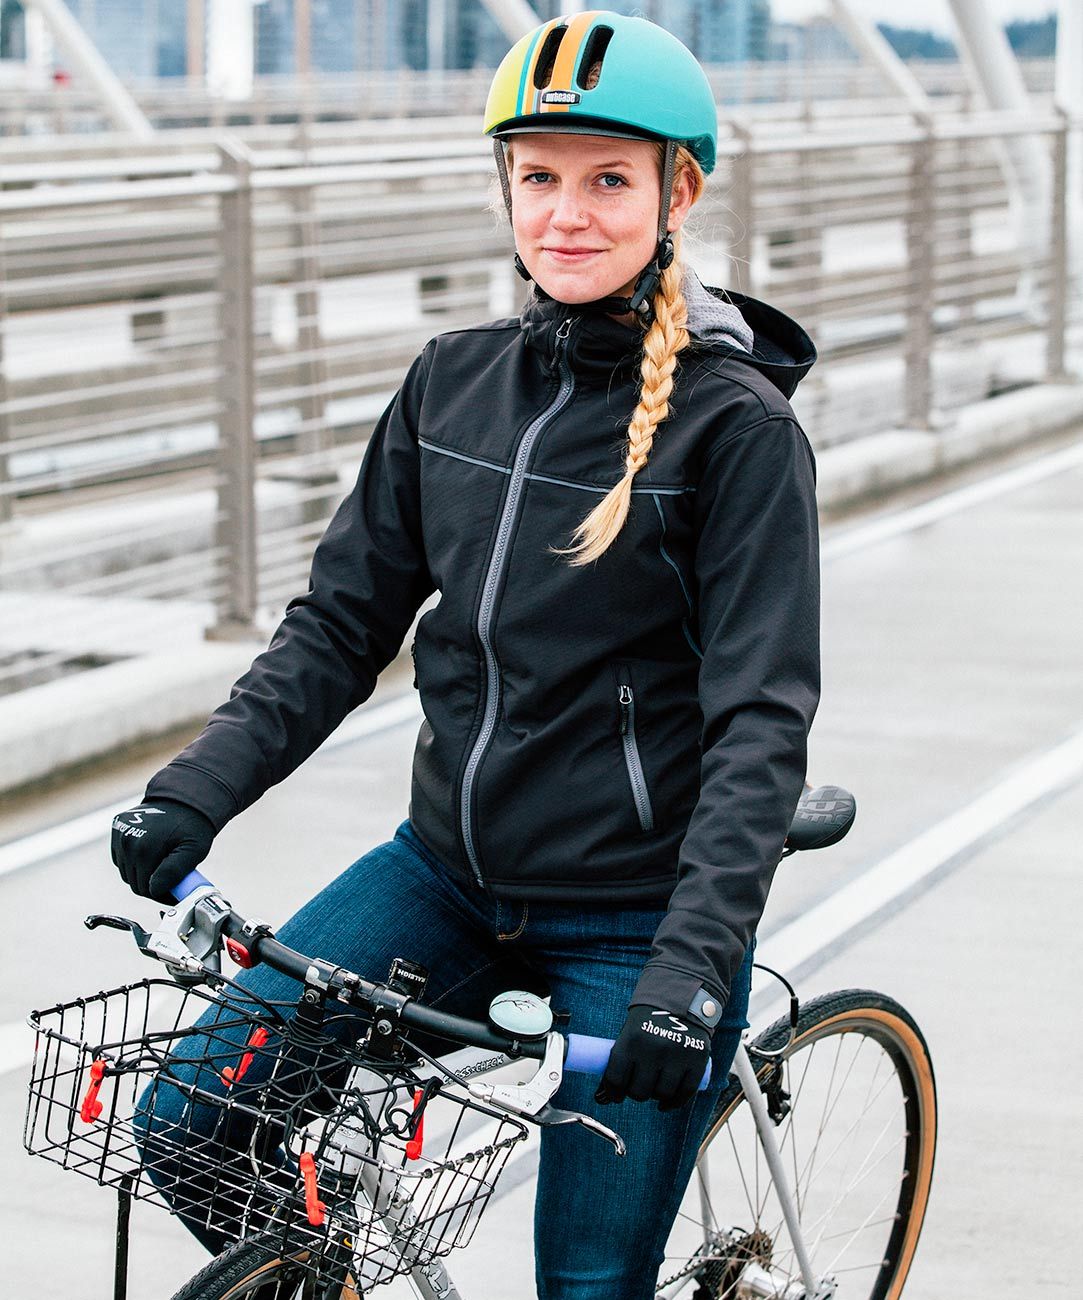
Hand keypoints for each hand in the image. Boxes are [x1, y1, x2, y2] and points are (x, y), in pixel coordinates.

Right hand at [111, 800, 214, 902]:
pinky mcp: (117, 827)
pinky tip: (150, 854)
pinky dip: (134, 861)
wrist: (185, 799)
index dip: (162, 895)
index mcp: (145, 850)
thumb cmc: (192, 827)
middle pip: (135, 883)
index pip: (147, 890)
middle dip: (153, 886)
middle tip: (170, 880)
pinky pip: (121, 858)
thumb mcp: (194, 850)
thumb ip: (175, 872)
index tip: (175, 892)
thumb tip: (154, 889)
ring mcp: (120, 834)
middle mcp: (128, 842)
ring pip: (127, 873)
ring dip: (142, 874)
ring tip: (162, 866)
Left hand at [595, 1004, 711, 1110]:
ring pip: (661, 1094)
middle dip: (635, 1093)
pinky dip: (674, 1102)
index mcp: (631, 1040)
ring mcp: (677, 1056)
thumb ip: (617, 1063)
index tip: (615, 1096)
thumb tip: (601, 1098)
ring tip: (653, 1088)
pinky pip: (684, 1093)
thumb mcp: (628, 1034)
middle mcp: (654, 1049)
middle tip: (637, 1087)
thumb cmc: (648, 1021)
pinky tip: (666, 1102)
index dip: (612, 1093)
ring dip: (655, 1096)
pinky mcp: (697, 1060)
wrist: (680, 1000)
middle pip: (639, 1092)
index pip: (616, 1079)